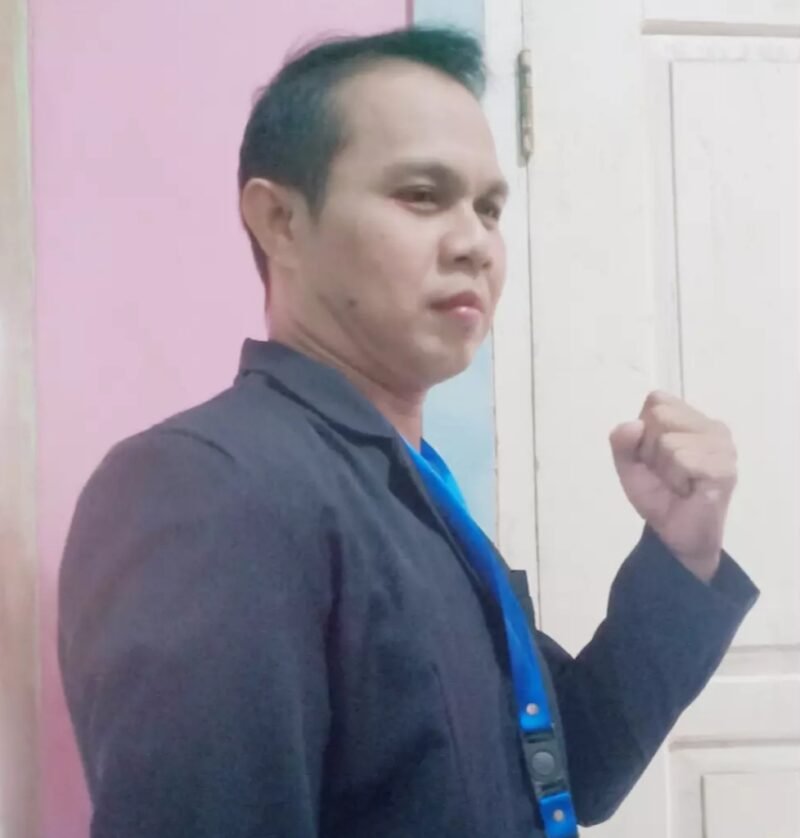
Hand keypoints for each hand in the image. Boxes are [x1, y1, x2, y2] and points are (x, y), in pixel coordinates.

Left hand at [609, 392, 737, 581]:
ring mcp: (722, 446)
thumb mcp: (628, 465)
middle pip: (660, 415)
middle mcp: (711, 426)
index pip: (656, 400)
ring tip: (679, 482)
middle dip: (652, 448)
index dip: (644, 430)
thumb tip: (633, 425)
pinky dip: (676, 479)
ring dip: (664, 468)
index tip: (653, 455)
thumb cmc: (657, 494)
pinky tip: (689, 490)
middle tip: (668, 471)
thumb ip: (621, 441)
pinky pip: (683, 459)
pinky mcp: (724, 468)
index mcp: (690, 418)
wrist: (675, 534)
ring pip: (669, 440)